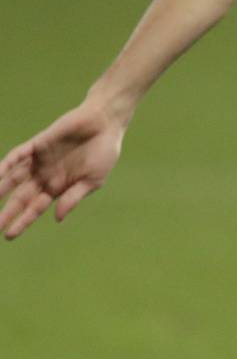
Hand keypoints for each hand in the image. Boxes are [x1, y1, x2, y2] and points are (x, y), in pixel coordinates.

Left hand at [0, 100, 126, 239]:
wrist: (105, 123)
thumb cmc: (104, 152)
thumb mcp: (93, 180)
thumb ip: (74, 197)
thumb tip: (56, 218)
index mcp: (59, 187)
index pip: (35, 208)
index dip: (22, 221)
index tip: (8, 236)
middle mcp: (45, 175)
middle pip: (20, 197)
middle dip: (7, 212)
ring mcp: (39, 160)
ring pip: (13, 178)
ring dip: (0, 189)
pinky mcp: (37, 144)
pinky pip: (17, 156)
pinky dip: (5, 166)